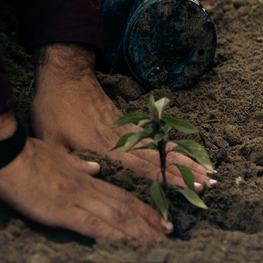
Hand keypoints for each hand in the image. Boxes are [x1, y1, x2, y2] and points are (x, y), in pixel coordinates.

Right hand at [0, 136, 170, 239]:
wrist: (4, 153)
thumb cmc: (23, 153)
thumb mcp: (55, 153)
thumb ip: (76, 163)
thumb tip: (95, 167)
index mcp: (83, 176)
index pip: (120, 193)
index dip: (142, 207)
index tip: (159, 218)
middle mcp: (85, 187)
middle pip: (125, 206)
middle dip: (149, 221)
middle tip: (169, 235)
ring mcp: (75, 198)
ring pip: (116, 216)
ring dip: (139, 231)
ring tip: (158, 243)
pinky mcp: (62, 210)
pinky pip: (93, 225)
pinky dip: (112, 236)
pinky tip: (126, 245)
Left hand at [31, 43, 212, 190]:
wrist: (65, 74)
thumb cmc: (54, 109)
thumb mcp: (50, 139)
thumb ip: (70, 161)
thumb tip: (97, 174)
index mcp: (105, 147)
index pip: (142, 168)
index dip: (167, 179)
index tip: (191, 188)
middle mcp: (122, 139)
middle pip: (160, 159)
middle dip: (186, 173)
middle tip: (212, 184)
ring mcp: (127, 129)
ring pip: (161, 148)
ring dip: (185, 160)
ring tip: (208, 171)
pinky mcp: (126, 122)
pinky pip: (153, 137)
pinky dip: (172, 146)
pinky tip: (184, 153)